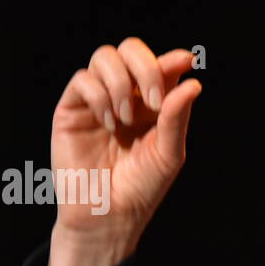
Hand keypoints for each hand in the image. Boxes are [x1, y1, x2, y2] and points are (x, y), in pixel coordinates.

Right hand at [48, 37, 201, 265]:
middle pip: (130, 51)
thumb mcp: (168, 154)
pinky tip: (109, 123)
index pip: (161, 67)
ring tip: (126, 119)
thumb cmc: (141, 188)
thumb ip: (177, 118)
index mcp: (153, 105)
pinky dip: (99, 96)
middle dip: (146, 66)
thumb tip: (192, 83)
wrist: (107, 214)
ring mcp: (97, 100)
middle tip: (154, 100)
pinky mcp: (72, 109)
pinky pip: (82, 80)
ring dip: (121, 83)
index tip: (187, 61)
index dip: (172, 59)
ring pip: (104, 57)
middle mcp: (125, 97)